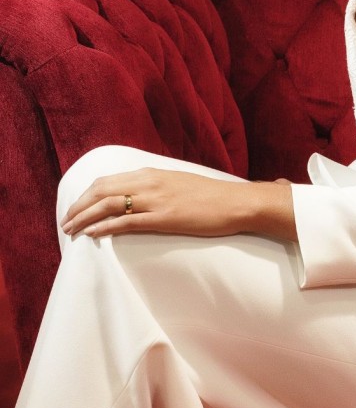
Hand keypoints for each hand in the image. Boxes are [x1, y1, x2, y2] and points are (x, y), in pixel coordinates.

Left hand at [60, 168, 296, 241]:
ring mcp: (157, 199)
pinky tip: (93, 234)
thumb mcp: (180, 183)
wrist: (236, 202)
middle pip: (102, 190)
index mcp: (153, 173)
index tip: (76, 207)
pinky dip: (105, 227)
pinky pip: (127, 222)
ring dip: (86, 218)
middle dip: (79, 206)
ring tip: (71, 231)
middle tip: (66, 222)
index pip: (109, 180)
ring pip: (109, 205)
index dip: (87, 194)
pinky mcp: (165, 218)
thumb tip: (142, 195)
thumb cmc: (212, 196)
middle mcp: (150, 182)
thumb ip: (159, 187)